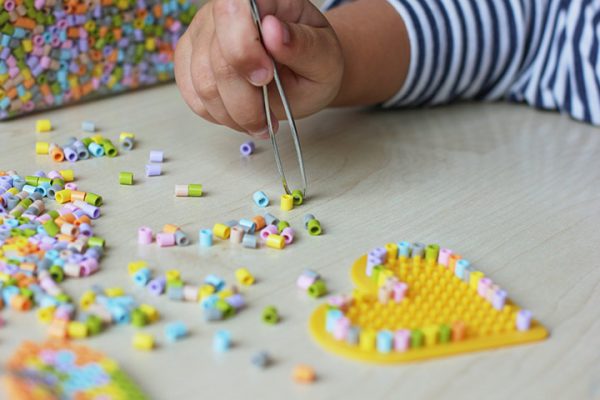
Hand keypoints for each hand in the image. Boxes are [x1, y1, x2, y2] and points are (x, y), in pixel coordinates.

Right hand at [174, 0, 343, 138]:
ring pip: (203, 84)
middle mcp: (226, 9)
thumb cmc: (314, 63)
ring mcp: (203, 33)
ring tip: (260, 121)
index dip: (243, 49)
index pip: (233, 10)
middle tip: (268, 116)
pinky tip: (241, 115)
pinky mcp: (190, 58)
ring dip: (233, 114)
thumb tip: (275, 31)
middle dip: (244, 100)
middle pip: (216, 59)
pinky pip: (193, 95)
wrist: (303, 76)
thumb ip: (304, 46)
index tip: (266, 77)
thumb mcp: (324, 58)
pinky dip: (219, 114)